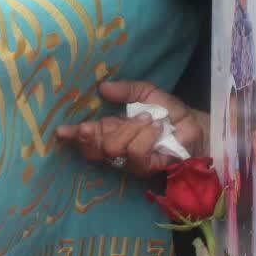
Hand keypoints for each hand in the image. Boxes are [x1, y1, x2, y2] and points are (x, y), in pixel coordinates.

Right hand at [54, 81, 208, 177]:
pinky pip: (137, 155)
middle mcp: (119, 147)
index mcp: (112, 129)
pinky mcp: (149, 167)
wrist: (195, 126)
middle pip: (94, 149)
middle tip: (88, 126)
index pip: (88, 137)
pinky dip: (144, 137)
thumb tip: (103, 87)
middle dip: (88, 137)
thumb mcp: (146, 92)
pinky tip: (155, 127)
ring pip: (113, 150)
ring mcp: (132, 160)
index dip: (73, 136)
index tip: (61, 130)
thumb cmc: (168, 111)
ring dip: (128, 130)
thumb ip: (127, 89)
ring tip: (147, 118)